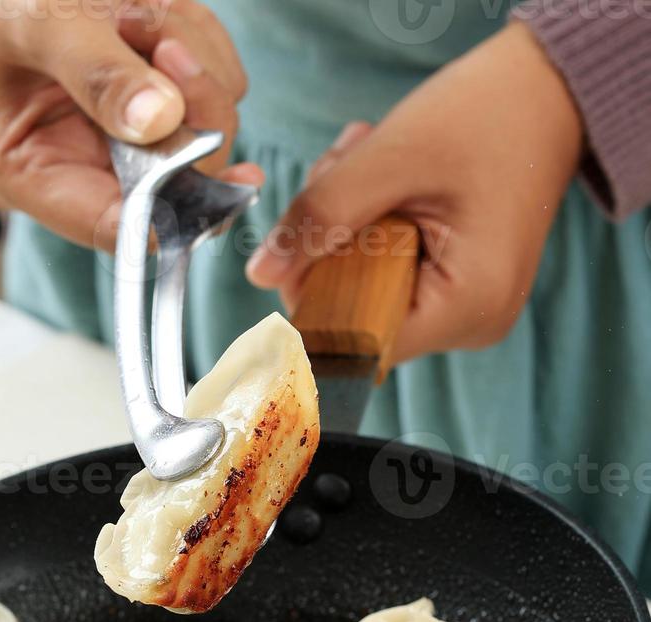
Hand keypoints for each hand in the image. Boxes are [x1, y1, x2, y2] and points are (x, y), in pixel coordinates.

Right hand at [0, 0, 261, 248]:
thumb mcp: (28, 29)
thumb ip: (94, 73)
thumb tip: (163, 118)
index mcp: (48, 177)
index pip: (126, 226)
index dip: (181, 218)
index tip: (232, 184)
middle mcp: (101, 166)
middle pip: (188, 174)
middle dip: (192, 107)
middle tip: (163, 47)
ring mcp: (141, 131)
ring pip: (213, 117)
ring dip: (190, 58)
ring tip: (127, 15)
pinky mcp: (168, 93)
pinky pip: (217, 74)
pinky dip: (197, 38)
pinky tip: (145, 13)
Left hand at [246, 23, 582, 362]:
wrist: (545, 96)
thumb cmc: (486, 116)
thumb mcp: (391, 159)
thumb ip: (321, 216)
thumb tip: (261, 273)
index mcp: (467, 306)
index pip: (357, 338)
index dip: (314, 294)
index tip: (302, 236)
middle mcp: (471, 325)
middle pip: (358, 313)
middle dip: (331, 246)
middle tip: (339, 169)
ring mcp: (467, 311)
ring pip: (367, 289)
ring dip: (348, 228)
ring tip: (365, 160)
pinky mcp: (459, 289)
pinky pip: (389, 274)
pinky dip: (372, 228)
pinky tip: (383, 181)